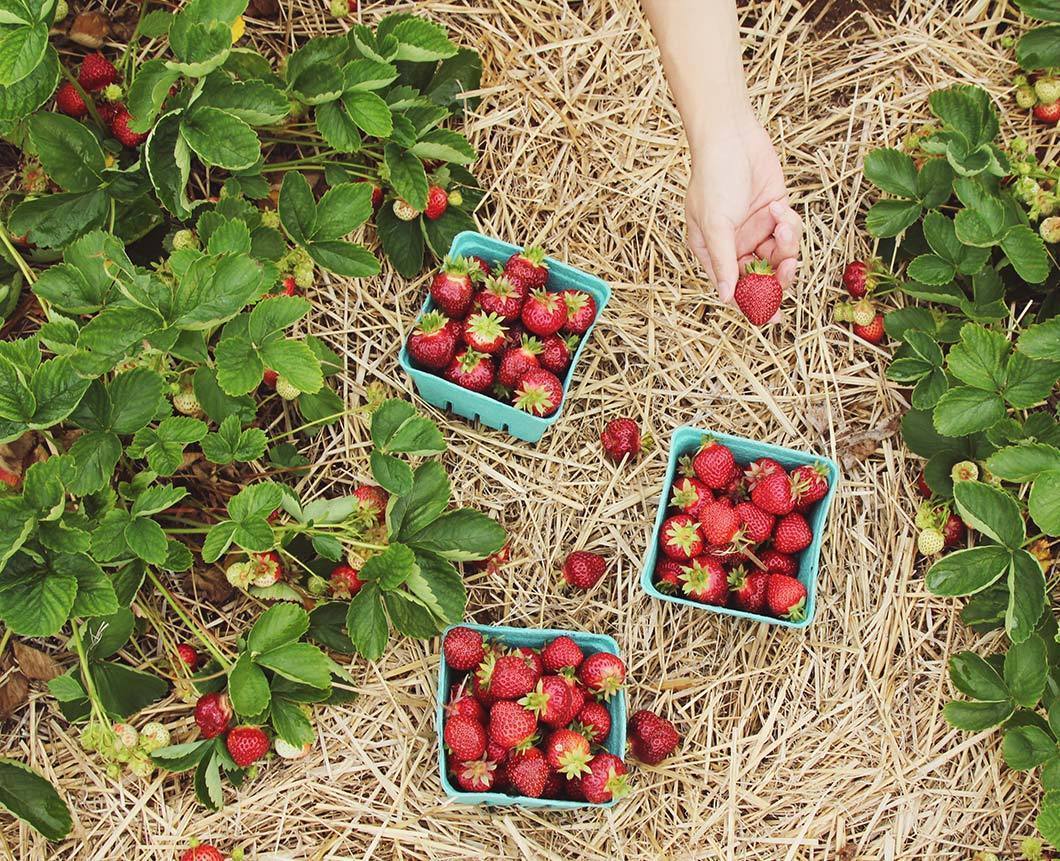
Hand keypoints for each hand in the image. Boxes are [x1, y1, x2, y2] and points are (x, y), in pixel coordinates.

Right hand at [685, 114, 801, 308]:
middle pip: (762, 278)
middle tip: (788, 268)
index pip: (734, 289)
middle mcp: (735, 246)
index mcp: (714, 253)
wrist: (731, 136)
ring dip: (787, 244)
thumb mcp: (715, 224)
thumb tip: (725, 297)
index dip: (753, 305)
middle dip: (778, 276)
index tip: (772, 317)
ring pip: (780, 257)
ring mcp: (756, 231)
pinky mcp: (775, 214)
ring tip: (781, 223)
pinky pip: (790, 233)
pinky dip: (789, 223)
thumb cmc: (713, 177)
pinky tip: (778, 206)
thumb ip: (723, 262)